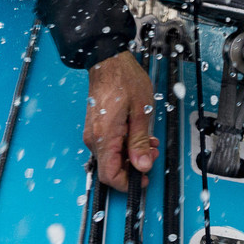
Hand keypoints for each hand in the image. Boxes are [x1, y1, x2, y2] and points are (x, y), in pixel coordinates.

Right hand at [85, 51, 157, 191]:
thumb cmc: (123, 79)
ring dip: (130, 154)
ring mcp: (92, 133)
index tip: (142, 179)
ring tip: (147, 141)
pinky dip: (123, 145)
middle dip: (134, 166)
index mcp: (104, 136)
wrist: (108, 61)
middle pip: (111, 168)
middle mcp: (94, 138)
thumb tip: (142, 165)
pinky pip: (108, 145)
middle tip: (151, 152)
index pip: (110, 175)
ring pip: (110, 158)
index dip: (128, 183)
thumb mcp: (141, 111)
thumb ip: (140, 142)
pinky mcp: (95, 128)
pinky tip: (135, 134)